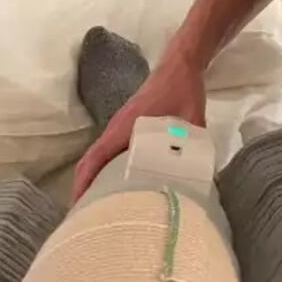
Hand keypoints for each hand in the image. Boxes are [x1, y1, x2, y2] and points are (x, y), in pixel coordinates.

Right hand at [71, 52, 206, 203]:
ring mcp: (120, 126)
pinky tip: (116, 185)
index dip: (84, 182)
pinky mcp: (127, 127)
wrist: (180, 63)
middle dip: (84, 189)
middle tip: (86, 218)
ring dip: (93, 180)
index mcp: (126, 126)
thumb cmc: (182, 88)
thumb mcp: (193, 117)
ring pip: (98, 157)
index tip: (79, 207)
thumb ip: (194, 145)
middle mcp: (116, 127)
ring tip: (98, 208)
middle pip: (91, 162)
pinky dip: (103, 169)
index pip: (96, 157)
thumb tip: (202, 177)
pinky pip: (108, 152)